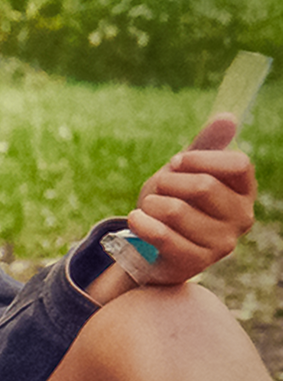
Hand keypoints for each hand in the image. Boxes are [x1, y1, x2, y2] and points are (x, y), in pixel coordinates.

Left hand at [125, 113, 256, 285]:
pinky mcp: (196, 263)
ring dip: (151, 204)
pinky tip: (136, 219)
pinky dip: (141, 223)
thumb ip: (206, 145)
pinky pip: (162, 236)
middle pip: (204, 186)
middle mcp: (242, 218)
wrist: (151, 243)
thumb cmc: (173, 201)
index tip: (176, 163)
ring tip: (149, 208)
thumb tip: (228, 117)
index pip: (238, 164)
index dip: (200, 159)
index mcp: (245, 191)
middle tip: (158, 189)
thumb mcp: (185, 170)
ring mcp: (221, 244)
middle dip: (169, 182)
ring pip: (176, 211)